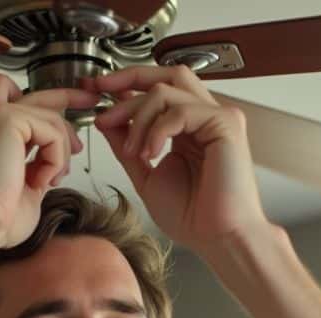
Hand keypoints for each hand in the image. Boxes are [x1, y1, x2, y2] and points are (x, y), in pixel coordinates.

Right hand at [0, 74, 100, 250]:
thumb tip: (52, 166)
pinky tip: (42, 180)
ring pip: (49, 116)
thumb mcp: (23, 188)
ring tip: (53, 179)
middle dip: (66, 96)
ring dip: (61, 151)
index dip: (42, 103)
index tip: (68, 107)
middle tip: (90, 101)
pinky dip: (55, 158)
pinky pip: (51, 131)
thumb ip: (36, 168)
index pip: (16, 102)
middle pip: (34, 95)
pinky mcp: (6, 119)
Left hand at [82, 65, 270, 255]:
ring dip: (137, 117)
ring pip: (166, 90)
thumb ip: (128, 145)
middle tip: (98, 90)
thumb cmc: (194, 217)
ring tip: (132, 150)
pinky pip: (180, 110)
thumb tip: (107, 120)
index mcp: (189, 128)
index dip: (125, 85)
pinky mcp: (226, 123)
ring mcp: (218, 117)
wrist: (218, 238)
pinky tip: (151, 154)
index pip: (158, 89)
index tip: (94, 92)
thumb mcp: (145, 175)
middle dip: (128, 78)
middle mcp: (205, 117)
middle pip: (167, 74)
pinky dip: (157, 129)